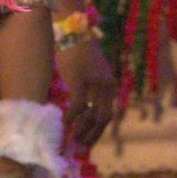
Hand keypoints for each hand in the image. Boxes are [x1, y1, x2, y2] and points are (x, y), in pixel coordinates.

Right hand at [57, 33, 117, 151]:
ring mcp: (95, 84)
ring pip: (90, 115)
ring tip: (71, 139)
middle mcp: (107, 86)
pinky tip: (65, 124)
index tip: (88, 142)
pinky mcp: (81, 80)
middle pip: (102, 118)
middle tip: (79, 146)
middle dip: (91, 135)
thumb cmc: (78, 52)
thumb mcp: (92, 73)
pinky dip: (72, 117)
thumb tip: (82, 111)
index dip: (97, 131)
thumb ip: (92, 89)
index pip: (107, 115)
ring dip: (81, 130)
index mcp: (111, 86)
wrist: (74, 31)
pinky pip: (78, 105)